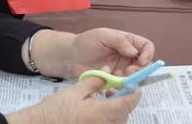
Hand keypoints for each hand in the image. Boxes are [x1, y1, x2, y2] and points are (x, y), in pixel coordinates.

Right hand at [6, 68, 140, 123]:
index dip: (134, 93)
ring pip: (119, 121)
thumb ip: (95, 81)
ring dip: (118, 110)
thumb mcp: (75, 90)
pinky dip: (111, 117)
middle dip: (124, 101)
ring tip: (106, 98)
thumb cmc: (57, 108)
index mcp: (101, 113)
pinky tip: (100, 109)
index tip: (135, 85)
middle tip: (115, 89)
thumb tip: (108, 72)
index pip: (127, 103)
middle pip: (125, 113)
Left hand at [29, 28, 154, 79]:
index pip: (146, 46)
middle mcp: (127, 56)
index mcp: (127, 42)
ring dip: (130, 79)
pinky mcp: (114, 81)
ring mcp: (122, 69)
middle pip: (144, 64)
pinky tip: (111, 85)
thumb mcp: (102, 35)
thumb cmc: (86, 42)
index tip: (141, 60)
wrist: (70, 57)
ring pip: (135, 77)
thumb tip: (134, 52)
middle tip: (129, 71)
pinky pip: (123, 86)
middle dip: (140, 69)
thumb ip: (119, 41)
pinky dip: (120, 87)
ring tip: (117, 77)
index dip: (147, 53)